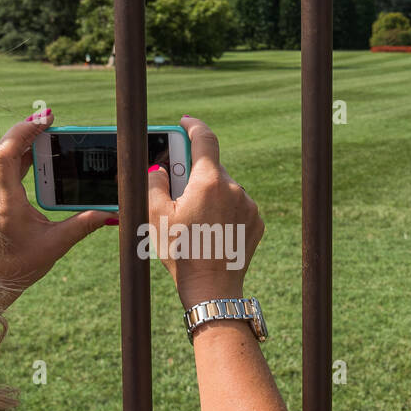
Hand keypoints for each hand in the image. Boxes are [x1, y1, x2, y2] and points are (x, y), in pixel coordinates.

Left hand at [0, 107, 113, 309]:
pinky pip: (6, 166)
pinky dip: (22, 154)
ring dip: (25, 140)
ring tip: (48, 131)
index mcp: (6, 202)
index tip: (46, 119)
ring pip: (4, 155)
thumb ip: (83, 225)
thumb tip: (112, 213)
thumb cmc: (15, 267)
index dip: (24, 130)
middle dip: (28, 129)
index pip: (6, 154)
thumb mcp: (55, 246)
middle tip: (51, 119)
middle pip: (5, 147)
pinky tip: (38, 153)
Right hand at [147, 115, 263, 308]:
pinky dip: (224, 210)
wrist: (212, 288)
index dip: (193, 126)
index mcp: (208, 182)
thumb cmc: (181, 253)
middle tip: (177, 190)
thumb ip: (154, 183)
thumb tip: (158, 168)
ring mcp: (249, 204)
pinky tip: (212, 230)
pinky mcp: (257, 220)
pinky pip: (237, 205)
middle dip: (194, 174)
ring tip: (195, 221)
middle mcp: (233, 188)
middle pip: (212, 168)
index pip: (205, 138)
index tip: (185, 123)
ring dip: (209, 194)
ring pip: (224, 188)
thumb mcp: (156, 216)